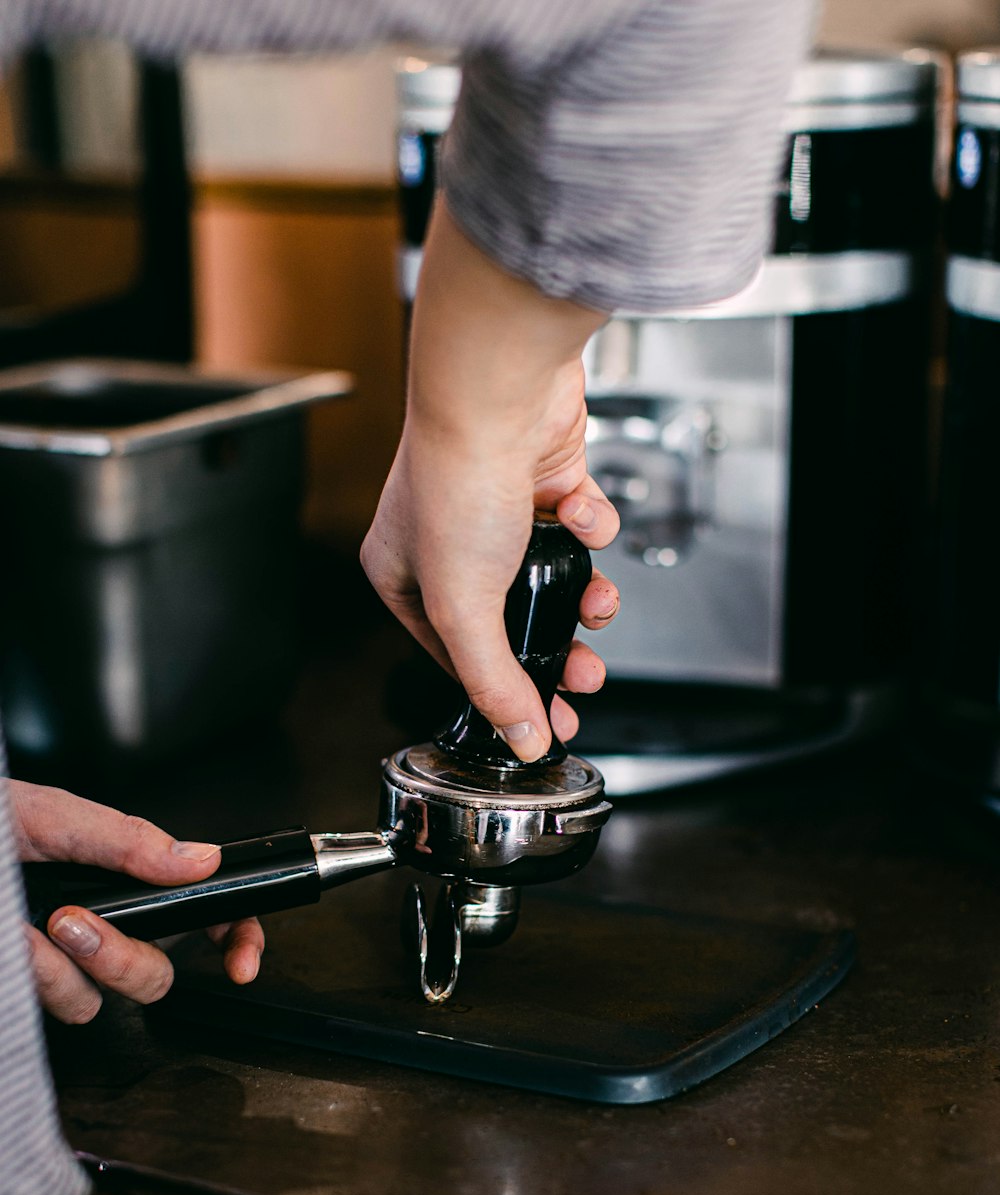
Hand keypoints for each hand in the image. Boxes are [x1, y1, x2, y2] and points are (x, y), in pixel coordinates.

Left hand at [8, 779, 263, 1024]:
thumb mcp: (52, 816)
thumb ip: (126, 839)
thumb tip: (199, 859)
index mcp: (123, 875)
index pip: (204, 911)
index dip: (236, 938)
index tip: (238, 965)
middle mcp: (102, 923)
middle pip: (159, 971)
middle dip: (125, 955)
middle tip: (75, 922)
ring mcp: (64, 963)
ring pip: (111, 998)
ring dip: (73, 968)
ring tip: (33, 928)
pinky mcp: (31, 990)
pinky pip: (65, 1006)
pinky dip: (39, 978)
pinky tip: (15, 947)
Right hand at [360, 200, 620, 761]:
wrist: (500, 391)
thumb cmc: (458, 480)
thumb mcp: (465, 607)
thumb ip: (494, 681)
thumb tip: (521, 742)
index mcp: (401, 572)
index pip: (454, 652)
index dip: (503, 687)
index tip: (544, 719)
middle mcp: (446, 540)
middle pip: (511, 618)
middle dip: (555, 650)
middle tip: (585, 678)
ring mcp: (499, 507)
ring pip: (553, 575)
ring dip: (584, 595)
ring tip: (599, 604)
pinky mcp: (547, 478)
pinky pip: (579, 524)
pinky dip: (590, 526)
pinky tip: (584, 514)